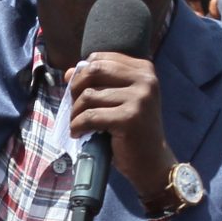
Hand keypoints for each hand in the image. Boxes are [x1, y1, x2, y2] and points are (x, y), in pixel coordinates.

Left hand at [65, 51, 172, 203]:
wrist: (152, 162)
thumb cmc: (133, 130)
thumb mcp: (119, 100)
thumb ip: (98, 82)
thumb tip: (69, 73)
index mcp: (144, 69)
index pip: (100, 58)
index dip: (82, 74)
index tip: (78, 91)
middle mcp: (145, 79)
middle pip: (93, 71)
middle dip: (76, 89)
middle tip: (75, 107)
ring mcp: (139, 98)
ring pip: (88, 95)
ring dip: (76, 112)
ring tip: (78, 124)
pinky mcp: (129, 118)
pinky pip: (90, 116)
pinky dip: (78, 126)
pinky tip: (79, 133)